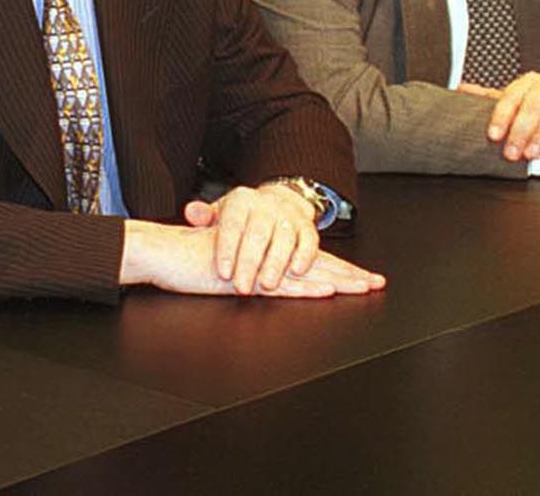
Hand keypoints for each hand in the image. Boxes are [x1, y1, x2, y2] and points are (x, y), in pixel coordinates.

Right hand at [120, 214, 383, 297]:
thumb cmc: (188, 261)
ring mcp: (256, 265)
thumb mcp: (223, 264)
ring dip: (337, 279)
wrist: (162, 253)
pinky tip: (327, 290)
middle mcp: (264, 254)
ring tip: (363, 286)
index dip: (335, 268)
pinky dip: (306, 287)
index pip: (305, 259)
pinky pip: (281, 285)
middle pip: (313, 263)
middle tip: (376, 282)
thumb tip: (264, 280)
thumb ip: (244, 267)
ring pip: (304, 272)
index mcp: (263, 250)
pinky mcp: (244, 278)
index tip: (360, 278)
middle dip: (347, 274)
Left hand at [184, 185, 322, 293]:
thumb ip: (204, 216)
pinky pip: (309, 241)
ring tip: (266, 285)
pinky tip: (296, 272)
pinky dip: (304, 256)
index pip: (232, 225)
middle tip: (241, 287)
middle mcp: (265, 205)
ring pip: (283, 239)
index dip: (227, 250)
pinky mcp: (307, 227)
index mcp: (240, 201)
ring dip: (275, 264)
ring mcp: (288, 215)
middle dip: (249, 263)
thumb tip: (192, 213)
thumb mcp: (220, 213)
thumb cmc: (243, 217)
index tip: (223, 273)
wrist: (276, 203)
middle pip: (257, 234)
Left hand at [460, 71, 539, 162]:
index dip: (501, 117)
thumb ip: (493, 98)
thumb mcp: (519, 101)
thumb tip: (460, 89)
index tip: (493, 136)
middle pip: (532, 107)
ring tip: (533, 154)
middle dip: (521, 132)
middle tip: (512, 153)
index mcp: (527, 83)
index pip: (510, 97)